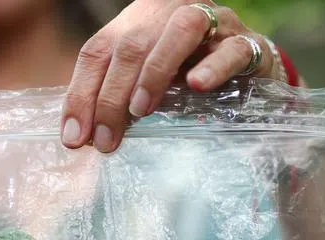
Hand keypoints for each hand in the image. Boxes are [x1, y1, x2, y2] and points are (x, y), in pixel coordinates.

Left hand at [62, 1, 280, 152]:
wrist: (250, 63)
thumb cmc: (188, 74)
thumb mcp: (146, 82)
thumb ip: (117, 99)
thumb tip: (81, 137)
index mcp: (137, 20)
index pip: (98, 51)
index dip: (81, 94)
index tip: (74, 137)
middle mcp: (169, 13)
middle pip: (131, 45)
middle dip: (112, 97)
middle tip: (105, 140)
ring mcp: (211, 24)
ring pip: (180, 32)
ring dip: (155, 72)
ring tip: (142, 111)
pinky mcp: (246, 42)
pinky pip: (230, 49)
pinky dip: (213, 67)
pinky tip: (198, 86)